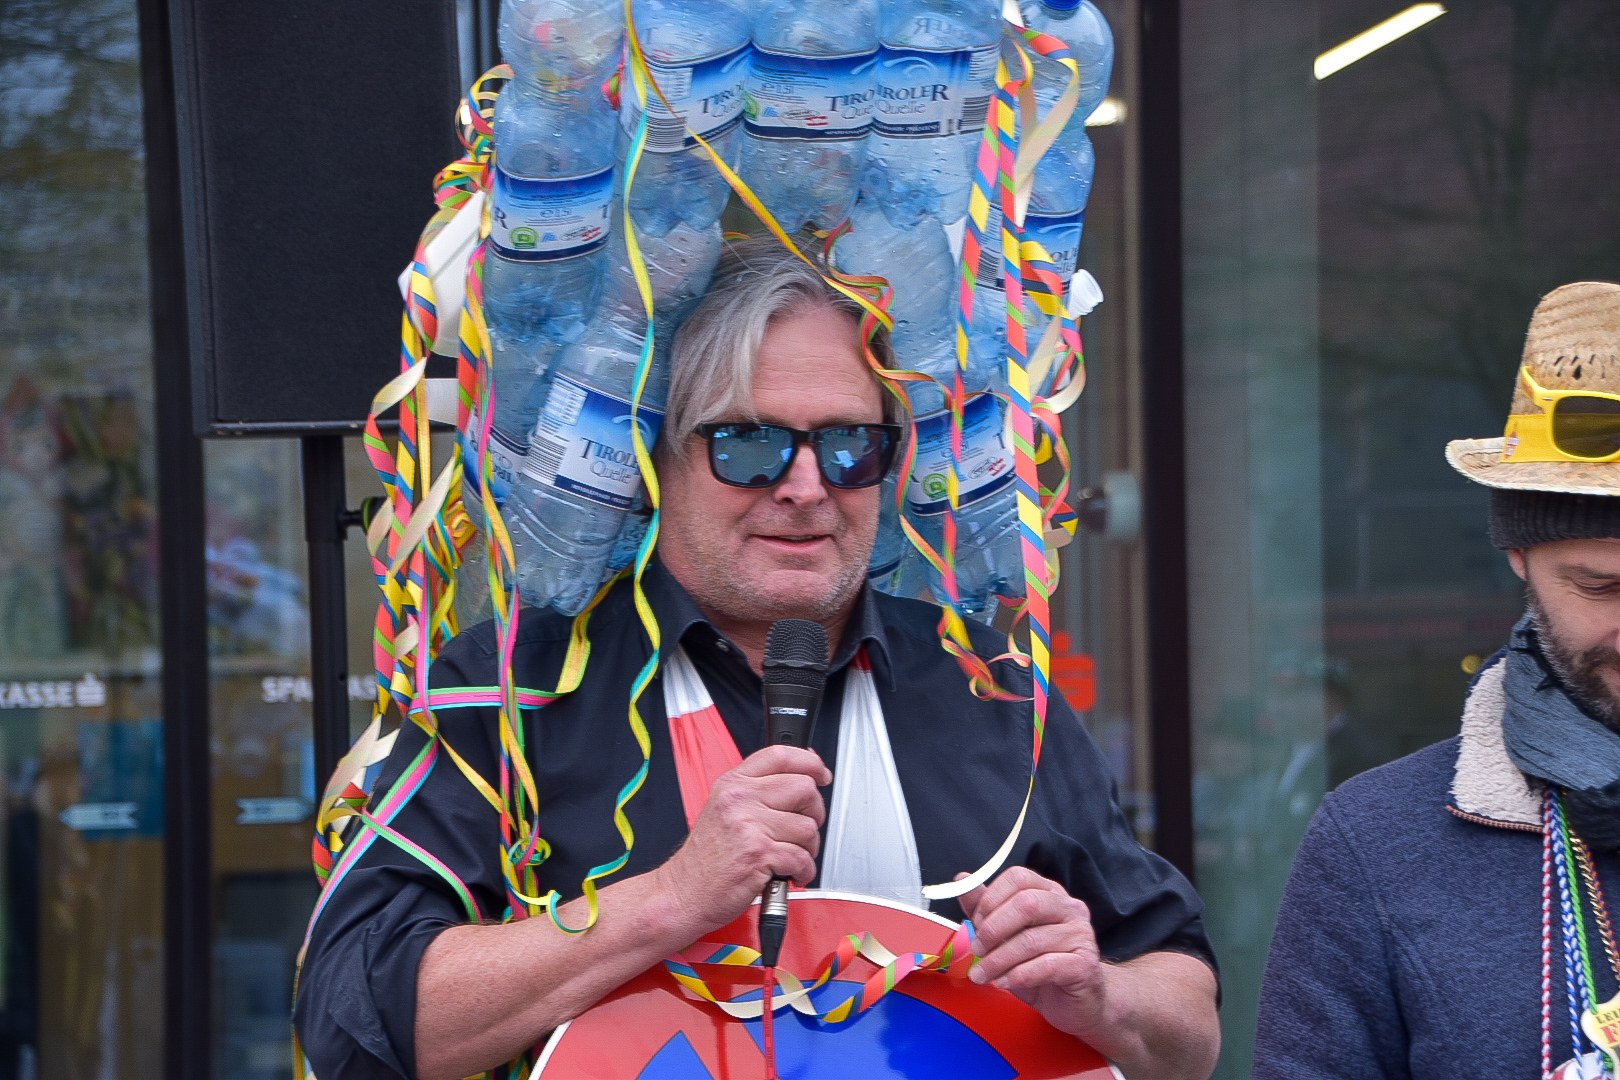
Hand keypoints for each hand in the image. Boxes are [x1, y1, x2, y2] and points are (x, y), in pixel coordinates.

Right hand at [656, 744, 830, 932]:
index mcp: (733, 783)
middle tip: (803, 829)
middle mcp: (740, 799)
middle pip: (803, 788)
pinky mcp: (758, 854)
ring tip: (791, 857)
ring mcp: (748, 825)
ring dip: (808, 848)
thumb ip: (757, 790)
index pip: (781, 755)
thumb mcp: (724, 809)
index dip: (810, 762)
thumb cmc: (706, 858)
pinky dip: (804, 871)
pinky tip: (790, 873)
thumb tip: (800, 775)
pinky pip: (802, 858)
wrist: (682, 893)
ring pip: (808, 827)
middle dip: (814, 812)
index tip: (821, 774)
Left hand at [960, 867, 1109, 1041]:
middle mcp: (1069, 908)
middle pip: (1027, 903)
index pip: (1019, 878)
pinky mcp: (1085, 965)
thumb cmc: (1041, 967)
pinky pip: (1046, 966)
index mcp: (1050, 893)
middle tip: (976, 949)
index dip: (991, 898)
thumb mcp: (1008, 937)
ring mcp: (1081, 935)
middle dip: (993, 928)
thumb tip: (962, 880)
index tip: (975, 922)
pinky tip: (1004, 983)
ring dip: (998, 960)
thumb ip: (986, 909)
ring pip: (1032, 940)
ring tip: (982, 975)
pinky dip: (1018, 975)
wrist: (1077, 1004)